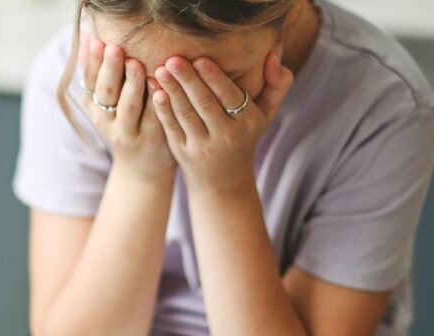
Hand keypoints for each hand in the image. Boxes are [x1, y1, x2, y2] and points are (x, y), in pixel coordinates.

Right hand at [81, 35, 175, 178]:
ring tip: (137, 64)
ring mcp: (132, 133)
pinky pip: (155, 118)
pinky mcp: (154, 140)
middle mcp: (109, 123)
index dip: (92, 63)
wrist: (142, 172)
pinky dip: (157, 102)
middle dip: (110, 70)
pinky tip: (161, 87)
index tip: (97, 42)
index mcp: (96, 110)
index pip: (91, 83)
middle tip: (115, 49)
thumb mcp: (104, 108)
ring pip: (130, 107)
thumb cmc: (125, 129)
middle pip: (107, 94)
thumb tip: (88, 39)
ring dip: (133, 85)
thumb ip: (98, 77)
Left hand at [151, 48, 293, 190]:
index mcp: (247, 122)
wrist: (225, 180)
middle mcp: (226, 135)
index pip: (230, 96)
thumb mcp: (267, 114)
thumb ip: (277, 85)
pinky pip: (172, 127)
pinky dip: (162, 110)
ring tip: (160, 70)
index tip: (200, 59)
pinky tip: (155, 93)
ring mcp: (202, 146)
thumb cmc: (245, 136)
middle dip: (188, 80)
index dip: (214, 78)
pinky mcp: (183, 152)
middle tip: (173, 59)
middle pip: (204, 103)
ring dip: (172, 91)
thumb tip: (272, 56)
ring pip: (186, 114)